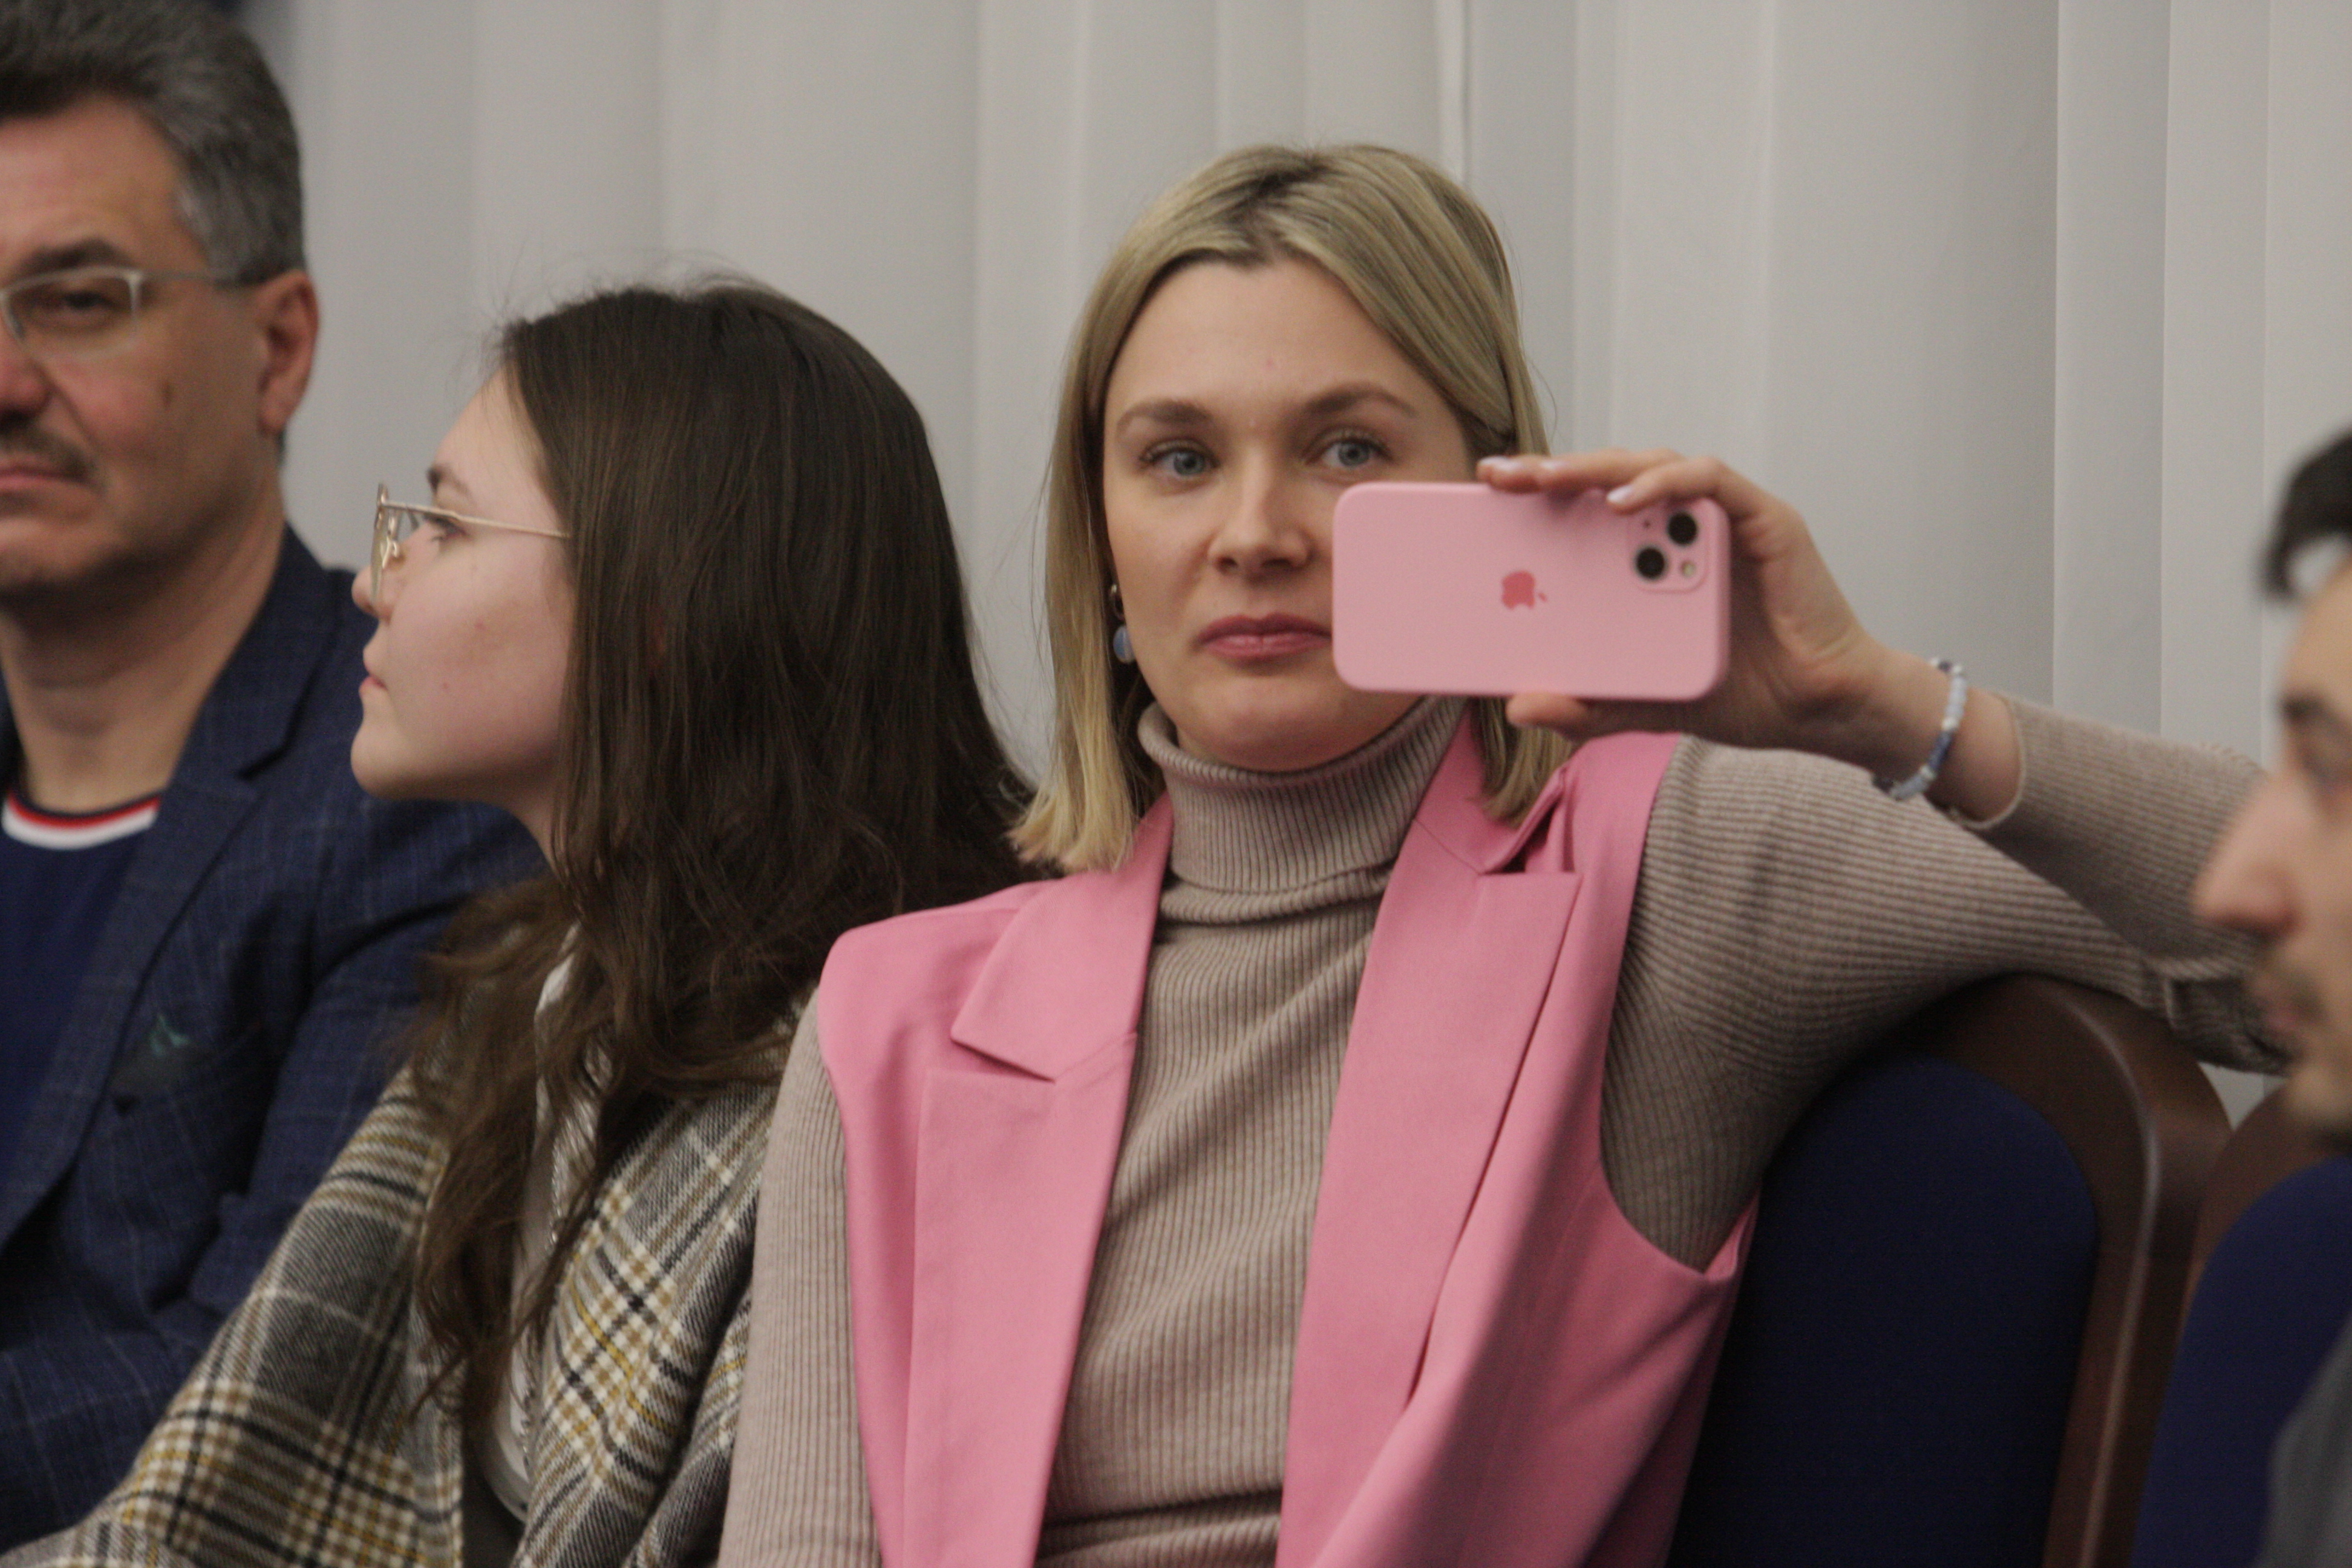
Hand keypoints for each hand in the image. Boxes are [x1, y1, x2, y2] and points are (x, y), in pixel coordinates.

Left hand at [1478, 449, 2019, 814]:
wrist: (1820, 710)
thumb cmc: (1740, 692)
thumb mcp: (1644, 707)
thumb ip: (1587, 706)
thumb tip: (1519, 704)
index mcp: (1648, 561)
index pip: (1584, 512)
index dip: (1535, 497)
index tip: (1482, 496)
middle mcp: (1683, 528)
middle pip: (1607, 480)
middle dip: (1549, 472)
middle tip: (1496, 477)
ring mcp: (1724, 519)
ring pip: (1652, 466)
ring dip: (1595, 468)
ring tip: (1546, 479)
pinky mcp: (1764, 520)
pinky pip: (1710, 481)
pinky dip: (1664, 483)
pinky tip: (1623, 502)